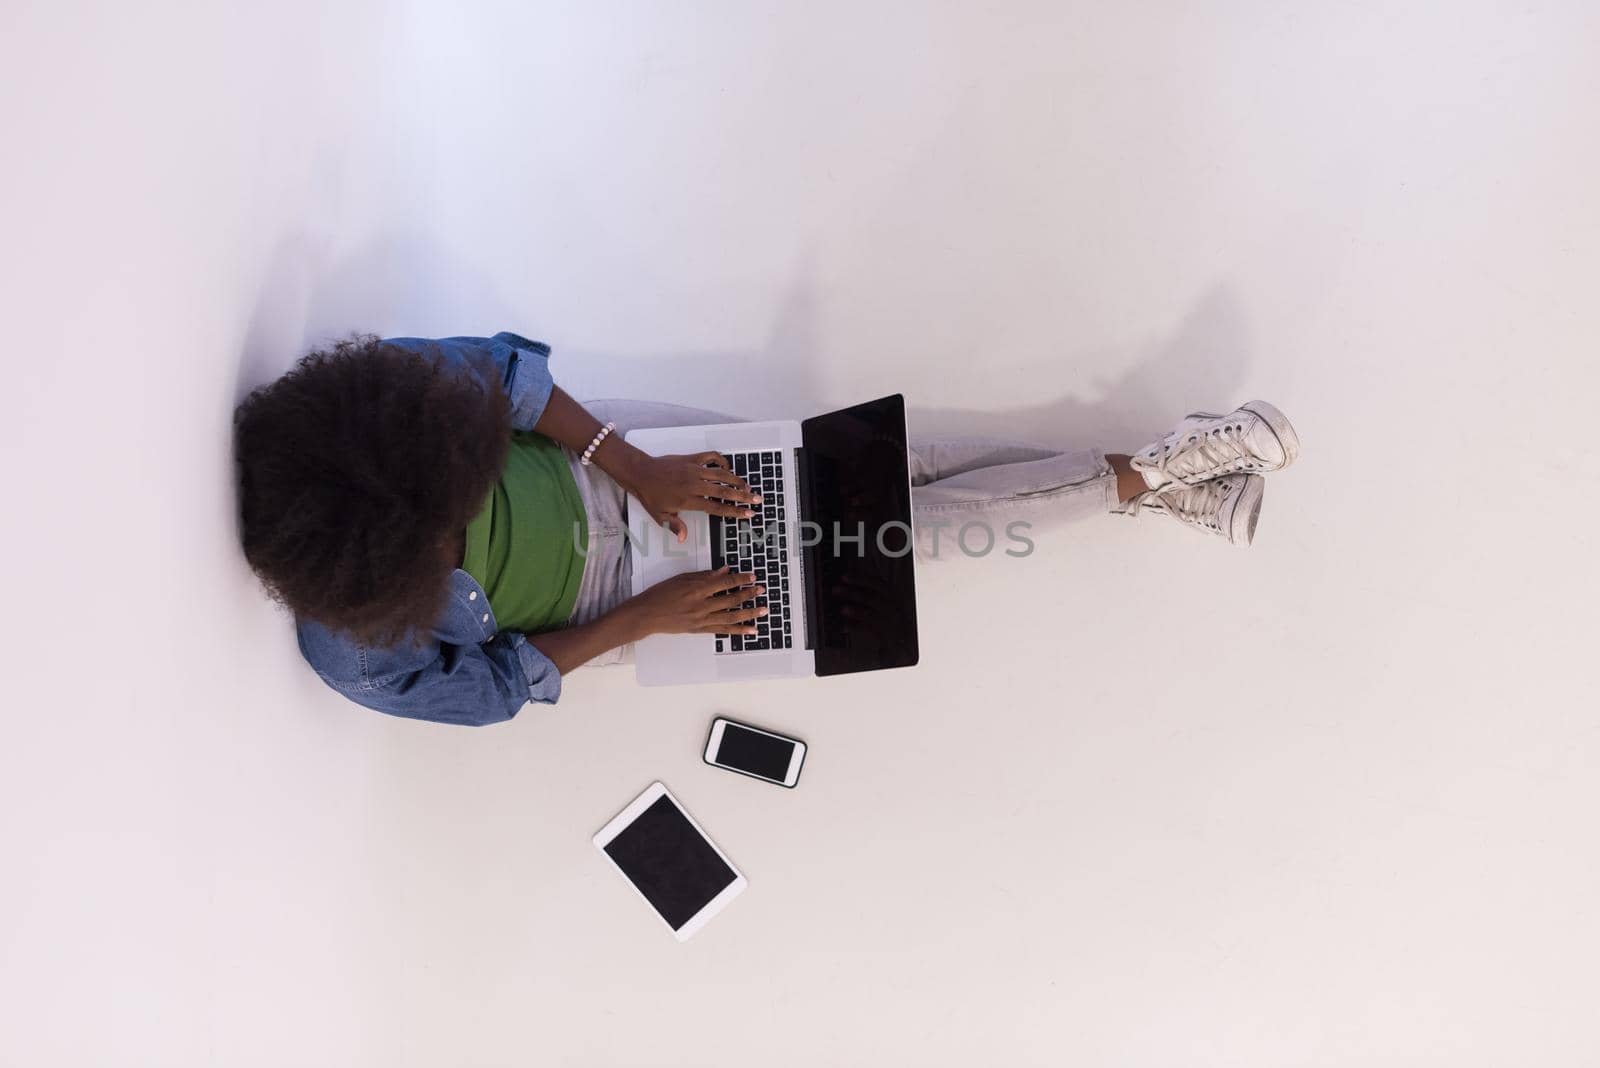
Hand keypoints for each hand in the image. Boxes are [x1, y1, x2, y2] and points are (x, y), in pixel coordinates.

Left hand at [612, 448, 760, 541]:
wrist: (641, 472)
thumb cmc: (650, 495)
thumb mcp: (659, 516)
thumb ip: (674, 526)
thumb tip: (683, 539)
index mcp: (689, 500)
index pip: (717, 508)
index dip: (734, 511)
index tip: (748, 513)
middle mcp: (695, 485)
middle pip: (724, 491)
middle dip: (743, 496)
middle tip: (757, 499)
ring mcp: (694, 470)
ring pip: (721, 474)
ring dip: (737, 480)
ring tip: (748, 486)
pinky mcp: (691, 459)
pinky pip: (711, 457)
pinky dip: (722, 461)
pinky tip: (728, 467)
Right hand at [622, 566, 767, 638]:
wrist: (647, 615)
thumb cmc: (661, 594)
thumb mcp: (682, 578)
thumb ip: (705, 575)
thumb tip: (724, 570)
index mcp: (696, 589)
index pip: (724, 582)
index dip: (740, 579)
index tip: (752, 576)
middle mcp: (701, 605)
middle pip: (731, 599)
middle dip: (749, 594)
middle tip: (762, 590)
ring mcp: (701, 619)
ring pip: (731, 616)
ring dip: (749, 613)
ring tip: (764, 610)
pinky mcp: (700, 630)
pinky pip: (723, 630)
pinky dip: (738, 630)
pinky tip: (750, 630)